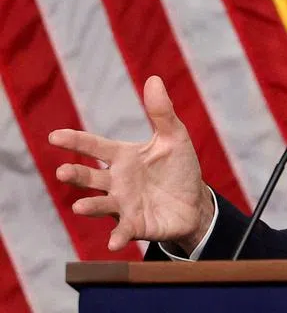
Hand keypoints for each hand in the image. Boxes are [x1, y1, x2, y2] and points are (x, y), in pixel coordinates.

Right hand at [48, 76, 213, 253]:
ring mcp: (123, 205)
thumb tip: (154, 79)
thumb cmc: (178, 168)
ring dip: (90, 206)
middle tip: (63, 171)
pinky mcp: (136, 225)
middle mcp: (117, 182)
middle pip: (90, 178)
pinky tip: (114, 242)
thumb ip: (161, 112)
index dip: (75, 141)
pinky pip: (123, 231)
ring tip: (79, 206)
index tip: (55, 136)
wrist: (195, 201)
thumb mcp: (174, 137)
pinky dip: (118, 237)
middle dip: (76, 175)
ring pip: (101, 205)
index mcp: (123, 157)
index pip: (94, 147)